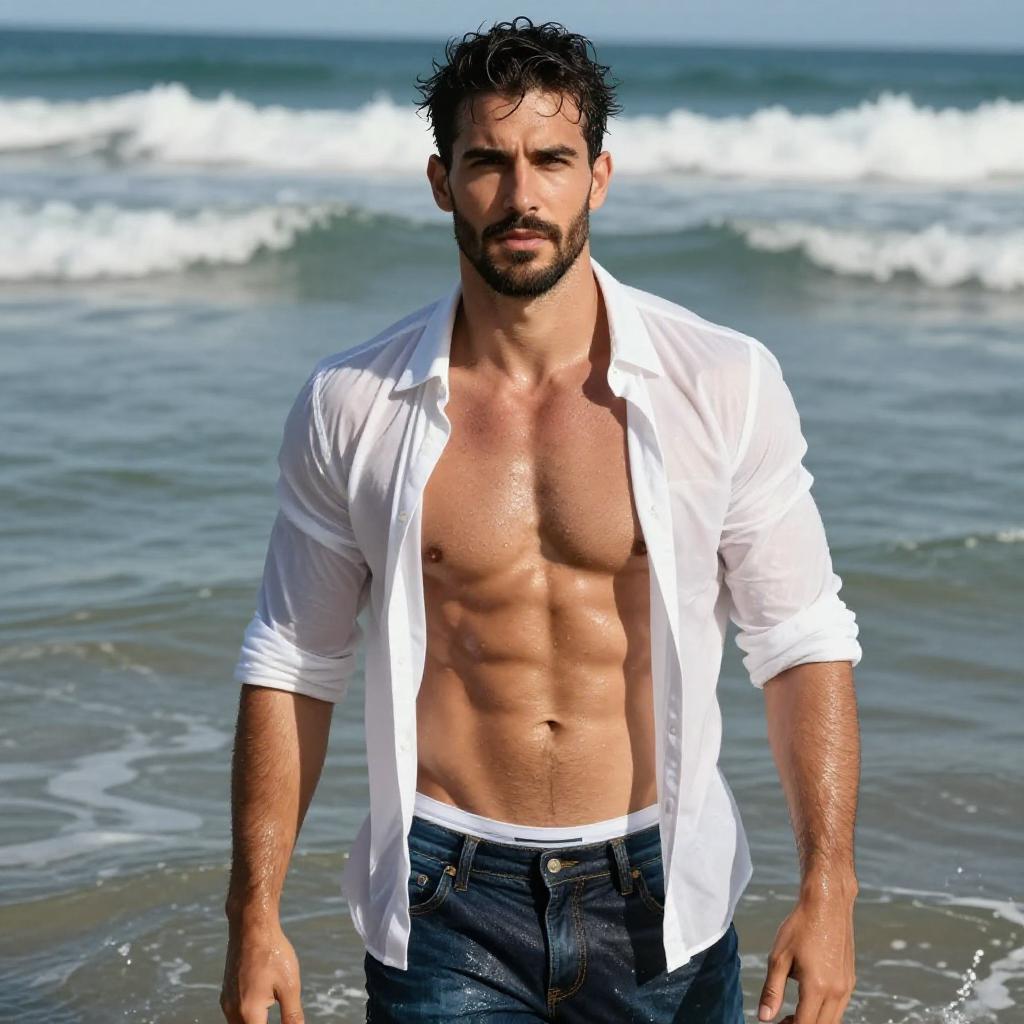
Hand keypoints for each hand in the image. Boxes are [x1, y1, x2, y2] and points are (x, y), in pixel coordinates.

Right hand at [220, 918, 304, 1022]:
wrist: (251, 925)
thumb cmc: (273, 952)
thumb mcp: (289, 985)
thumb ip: (292, 1016)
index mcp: (248, 1013)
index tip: (286, 1020)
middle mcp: (232, 1011)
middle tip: (283, 1016)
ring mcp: (227, 1001)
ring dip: (256, 1022)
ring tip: (274, 1004)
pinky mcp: (226, 991)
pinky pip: (236, 1014)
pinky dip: (249, 1017)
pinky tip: (264, 1004)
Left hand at [758, 894, 855, 1023]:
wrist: (827, 903)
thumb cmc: (800, 926)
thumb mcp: (779, 957)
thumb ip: (772, 990)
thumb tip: (764, 1018)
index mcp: (817, 987)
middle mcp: (837, 991)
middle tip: (781, 1021)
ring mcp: (847, 986)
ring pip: (832, 1020)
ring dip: (814, 1021)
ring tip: (792, 1014)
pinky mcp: (850, 979)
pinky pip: (839, 1007)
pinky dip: (824, 1011)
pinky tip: (807, 999)